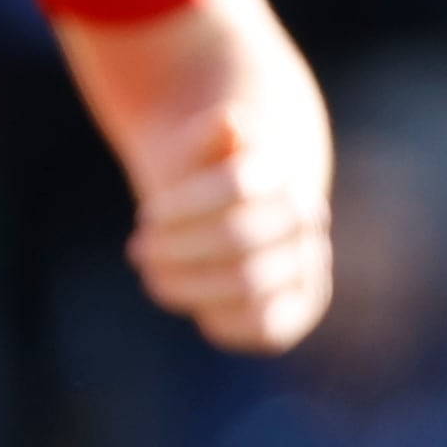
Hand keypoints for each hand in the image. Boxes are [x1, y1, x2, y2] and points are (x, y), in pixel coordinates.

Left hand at [125, 104, 333, 353]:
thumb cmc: (202, 181)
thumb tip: (232, 121)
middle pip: (237, 236)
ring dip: (190, 284)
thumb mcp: (195, 149)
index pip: (234, 186)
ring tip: (153, 276)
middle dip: (178, 247)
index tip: (145, 216)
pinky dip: (221, 317)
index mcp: (281, 173)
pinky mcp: (299, 308)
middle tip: (138, 250)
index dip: (182, 206)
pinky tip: (190, 303)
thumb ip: (208, 134)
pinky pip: (264, 325)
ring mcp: (307, 265)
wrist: (234, 217)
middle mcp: (305, 219)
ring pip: (249, 283)